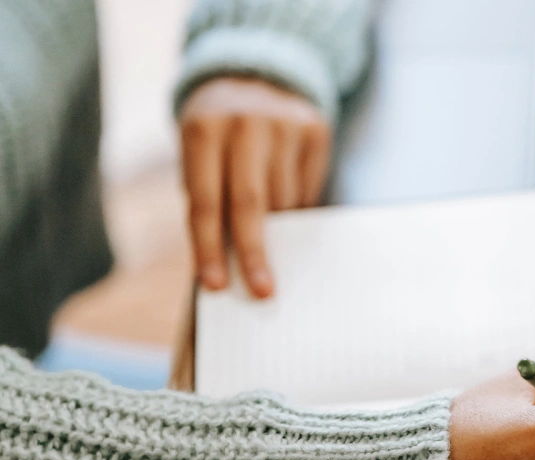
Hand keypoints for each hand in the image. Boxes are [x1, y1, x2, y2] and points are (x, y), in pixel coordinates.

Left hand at [179, 77, 331, 297]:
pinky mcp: (314, 130)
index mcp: (203, 130)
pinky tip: (289, 208)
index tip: (216, 285)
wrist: (255, 72)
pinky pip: (308, 189)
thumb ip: (209, 198)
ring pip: (285, 201)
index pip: (206, 201)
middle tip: (262, 292)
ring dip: (279, 233)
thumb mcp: (199, 153)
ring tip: (274, 245)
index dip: (209, 247)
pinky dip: (298, 209)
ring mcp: (283, 125)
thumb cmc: (219, 133)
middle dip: (254, 253)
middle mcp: (243, 124)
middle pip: (250, 204)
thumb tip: (228, 262)